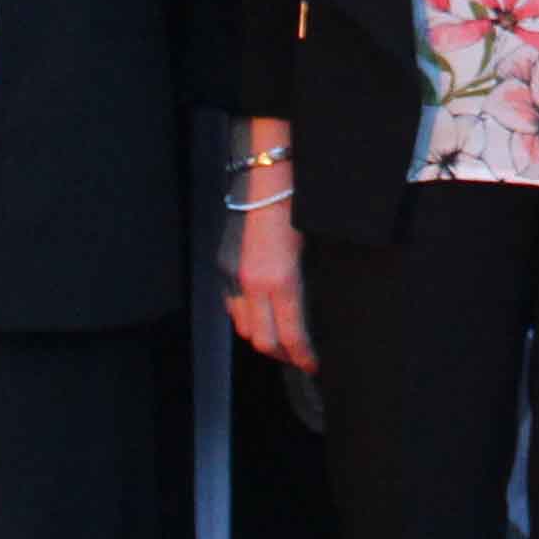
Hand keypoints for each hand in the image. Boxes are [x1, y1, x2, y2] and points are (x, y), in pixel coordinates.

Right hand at [225, 116, 315, 372]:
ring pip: (242, 326)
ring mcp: (232, 273)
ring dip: (262, 338)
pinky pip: (230, 304)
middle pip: (262, 340)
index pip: (291, 335)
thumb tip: (315, 311)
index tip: (315, 364)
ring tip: (282, 341)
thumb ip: (309, 284)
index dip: (303, 356)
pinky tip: (262, 314)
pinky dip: (246, 317)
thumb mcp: (315, 248)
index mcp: (280, 280)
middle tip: (300, 357)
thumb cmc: (301, 205)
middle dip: (282, 354)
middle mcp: (251, 282)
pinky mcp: (223, 264)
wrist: (268, 173)